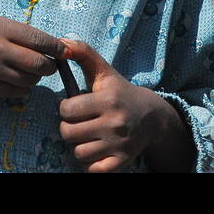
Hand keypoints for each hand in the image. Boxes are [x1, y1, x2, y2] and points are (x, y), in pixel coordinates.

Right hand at [0, 15, 60, 96]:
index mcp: (0, 28)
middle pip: (39, 64)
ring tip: (31, 71)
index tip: (63, 49)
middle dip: (50, 65)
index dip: (57, 46)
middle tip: (49, 63)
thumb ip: (15, 32)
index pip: (40, 40)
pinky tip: (18, 80)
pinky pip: (15, 93)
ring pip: (29, 81)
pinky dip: (22, 88)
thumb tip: (44, 44)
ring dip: (36, 78)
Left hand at [58, 39, 179, 172]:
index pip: (67, 110)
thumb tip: (60, 43)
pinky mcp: (122, 161)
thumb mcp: (103, 70)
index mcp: (107, 99)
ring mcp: (119, 144)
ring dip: (78, 146)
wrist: (152, 116)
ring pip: (78, 153)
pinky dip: (90, 163)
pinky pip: (93, 170)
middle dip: (68, 127)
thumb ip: (82, 52)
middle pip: (68, 133)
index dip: (64, 108)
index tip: (73, 106)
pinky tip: (95, 150)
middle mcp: (114, 123)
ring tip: (86, 135)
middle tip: (77, 122)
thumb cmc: (119, 91)